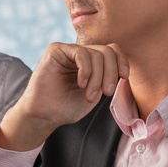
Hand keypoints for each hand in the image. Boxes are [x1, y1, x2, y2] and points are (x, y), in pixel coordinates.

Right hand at [0, 43, 128, 150]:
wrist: (43, 116)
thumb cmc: (65, 108)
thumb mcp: (95, 93)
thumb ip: (106, 78)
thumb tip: (123, 68)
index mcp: (90, 63)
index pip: (112, 51)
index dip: (121, 61)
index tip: (124, 77)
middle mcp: (80, 54)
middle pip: (107, 51)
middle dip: (111, 73)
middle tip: (107, 93)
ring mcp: (68, 51)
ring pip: (96, 53)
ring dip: (97, 78)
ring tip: (89, 96)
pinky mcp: (56, 50)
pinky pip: (80, 53)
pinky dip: (85, 70)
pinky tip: (81, 84)